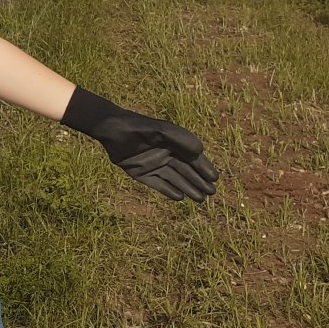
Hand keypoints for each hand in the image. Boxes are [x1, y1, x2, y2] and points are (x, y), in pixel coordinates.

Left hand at [61, 87, 219, 201]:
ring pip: (174, 179)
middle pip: (186, 171)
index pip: (193, 158)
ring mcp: (153, 165)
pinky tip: (180, 197)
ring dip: (187, 188)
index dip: (204, 168)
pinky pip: (158, 184)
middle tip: (211, 193)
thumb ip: (181, 138)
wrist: (114, 131)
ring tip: (200, 199)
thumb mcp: (162, 130)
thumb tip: (200, 151)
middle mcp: (165, 155)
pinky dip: (168, 191)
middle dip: (199, 181)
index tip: (214, 178)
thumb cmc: (140, 128)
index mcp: (173, 144)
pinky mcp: (141, 174)